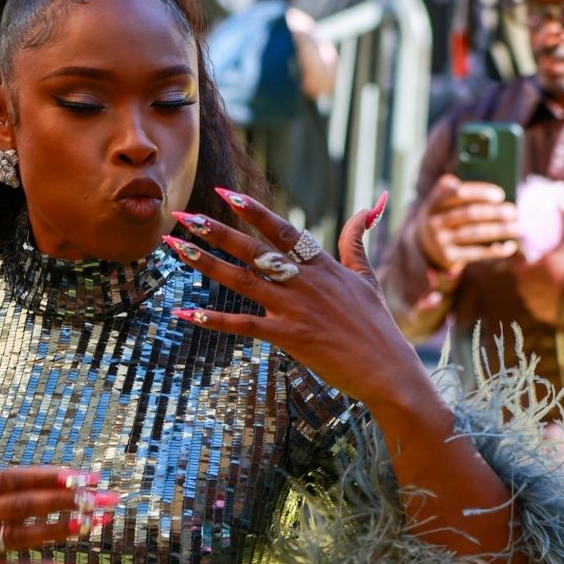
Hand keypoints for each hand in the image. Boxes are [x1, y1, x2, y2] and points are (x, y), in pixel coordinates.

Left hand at [163, 188, 431, 414]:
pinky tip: (185, 313)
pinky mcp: (289, 337)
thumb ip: (357, 241)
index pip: (281, 230)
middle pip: (252, 249)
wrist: (388, 370)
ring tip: (176, 247)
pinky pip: (244, 325)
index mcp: (321, 264)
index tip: (225, 193)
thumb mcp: (367, 277)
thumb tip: (369, 204)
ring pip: (241, 280)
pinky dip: (213, 320)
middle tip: (182, 216)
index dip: (253, 211)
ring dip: (205, 263)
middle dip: (215, 230)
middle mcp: (304, 281)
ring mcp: (294, 308)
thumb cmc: (376, 326)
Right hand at [416, 173, 517, 272]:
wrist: (424, 247)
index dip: (481, 193)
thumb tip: (485, 186)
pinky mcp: (449, 257)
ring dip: (501, 230)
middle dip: (495, 212)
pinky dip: (496, 250)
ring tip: (518, 228)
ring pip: (476, 233)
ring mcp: (441, 241)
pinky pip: (477, 253)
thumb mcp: (440, 201)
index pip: (460, 193)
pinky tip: (510, 246)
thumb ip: (453, 189)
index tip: (500, 196)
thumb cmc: (443, 217)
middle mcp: (435, 222)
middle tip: (513, 212)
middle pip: (471, 214)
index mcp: (435, 203)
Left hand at [513, 210, 563, 331]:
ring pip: (530, 291)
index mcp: (526, 270)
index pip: (515, 262)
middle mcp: (524, 288)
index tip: (529, 255)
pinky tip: (557, 296)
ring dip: (538, 287)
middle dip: (531, 272)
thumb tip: (563, 200)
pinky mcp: (540, 314)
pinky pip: (539, 305)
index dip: (521, 258)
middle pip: (523, 277)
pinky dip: (545, 300)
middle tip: (547, 268)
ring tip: (554, 282)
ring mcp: (531, 303)